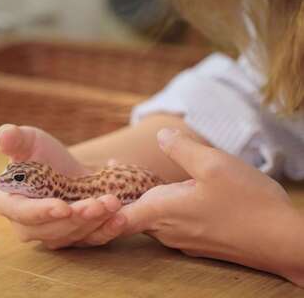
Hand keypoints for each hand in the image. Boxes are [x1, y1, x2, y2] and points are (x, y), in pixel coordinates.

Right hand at [0, 124, 121, 248]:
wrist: (66, 167)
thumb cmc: (40, 152)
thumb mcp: (28, 141)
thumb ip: (13, 138)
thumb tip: (3, 136)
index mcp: (8, 202)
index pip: (21, 212)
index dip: (41, 212)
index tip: (63, 207)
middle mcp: (26, 226)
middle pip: (49, 230)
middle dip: (76, 219)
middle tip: (98, 204)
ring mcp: (50, 235)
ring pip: (72, 236)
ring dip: (94, 223)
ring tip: (112, 203)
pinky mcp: (73, 238)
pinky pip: (89, 240)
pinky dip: (106, 231)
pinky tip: (119, 218)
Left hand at [78, 129, 303, 282]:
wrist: (283, 242)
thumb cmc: (248, 202)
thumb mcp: (213, 164)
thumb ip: (181, 149)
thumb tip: (160, 136)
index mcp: (163, 211)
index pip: (118, 214)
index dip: (102, 202)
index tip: (96, 185)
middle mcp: (167, 231)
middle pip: (133, 212)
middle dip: (122, 192)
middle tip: (114, 168)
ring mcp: (183, 240)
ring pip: (152, 218)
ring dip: (143, 199)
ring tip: (137, 178)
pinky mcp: (199, 243)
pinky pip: (170, 224)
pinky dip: (163, 208)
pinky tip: (174, 194)